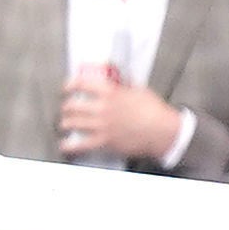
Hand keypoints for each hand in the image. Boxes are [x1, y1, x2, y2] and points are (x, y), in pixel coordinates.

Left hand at [56, 67, 185, 162]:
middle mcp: (102, 108)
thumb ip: (123, 87)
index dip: (69, 85)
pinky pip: (79, 145)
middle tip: (66, 109)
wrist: (163, 131)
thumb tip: (118, 83)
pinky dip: (68, 146)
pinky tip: (65, 145)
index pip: (81, 83)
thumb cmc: (154, 111)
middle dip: (65, 107)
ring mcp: (101, 125)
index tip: (66, 88)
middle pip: (71, 106)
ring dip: (65, 123)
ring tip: (65, 124)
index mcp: (110, 92)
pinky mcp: (103, 142)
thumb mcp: (138, 90)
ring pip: (70, 123)